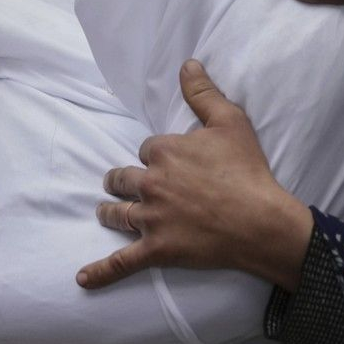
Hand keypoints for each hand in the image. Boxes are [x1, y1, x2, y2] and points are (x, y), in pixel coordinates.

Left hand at [77, 60, 311, 291]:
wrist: (260, 220)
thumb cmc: (247, 170)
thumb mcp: (230, 121)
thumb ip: (203, 92)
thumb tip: (186, 64)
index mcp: (164, 152)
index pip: (145, 149)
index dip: (155, 155)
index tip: (168, 161)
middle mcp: (151, 183)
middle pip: (122, 179)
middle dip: (122, 181)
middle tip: (122, 184)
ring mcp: (150, 219)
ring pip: (116, 214)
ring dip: (109, 211)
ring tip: (104, 212)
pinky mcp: (156, 250)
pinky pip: (122, 262)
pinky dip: (101, 271)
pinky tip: (83, 279)